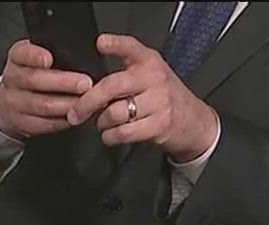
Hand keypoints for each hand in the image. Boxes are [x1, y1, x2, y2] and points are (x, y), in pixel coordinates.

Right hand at [0, 40, 93, 140]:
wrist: (14, 99)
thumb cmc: (37, 73)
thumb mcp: (42, 56)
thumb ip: (58, 53)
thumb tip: (88, 53)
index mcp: (17, 58)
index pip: (22, 54)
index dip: (34, 56)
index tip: (48, 59)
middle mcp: (11, 79)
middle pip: (34, 80)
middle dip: (63, 83)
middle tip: (85, 84)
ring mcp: (13, 102)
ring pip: (41, 104)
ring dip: (67, 104)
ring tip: (87, 102)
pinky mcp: (20, 122)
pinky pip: (43, 123)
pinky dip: (63, 120)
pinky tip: (77, 115)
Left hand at [68, 34, 219, 161]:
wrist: (193, 120)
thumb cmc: (161, 97)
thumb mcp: (147, 76)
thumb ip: (120, 76)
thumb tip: (83, 91)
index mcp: (148, 62)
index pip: (131, 48)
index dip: (116, 44)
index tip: (101, 43)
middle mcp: (154, 78)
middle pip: (111, 86)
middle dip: (87, 102)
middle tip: (76, 113)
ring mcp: (159, 101)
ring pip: (114, 113)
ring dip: (101, 122)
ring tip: (104, 122)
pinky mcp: (160, 124)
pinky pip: (122, 132)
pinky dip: (110, 136)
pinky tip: (112, 134)